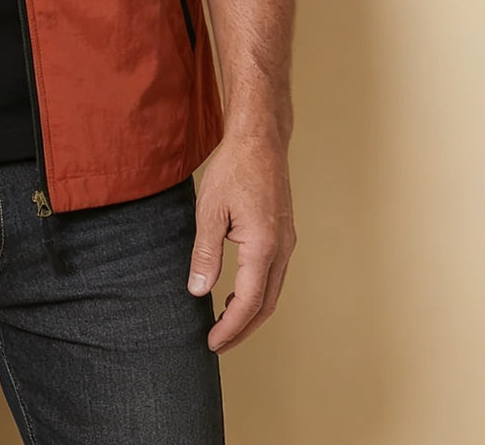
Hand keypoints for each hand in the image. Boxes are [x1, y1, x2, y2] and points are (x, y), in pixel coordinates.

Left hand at [187, 130, 295, 352]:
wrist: (259, 140)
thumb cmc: (234, 169)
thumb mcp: (210, 210)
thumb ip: (205, 253)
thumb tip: (198, 290)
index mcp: (263, 246)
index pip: (248, 303)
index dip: (230, 328)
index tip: (212, 343)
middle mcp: (281, 249)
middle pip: (265, 305)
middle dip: (243, 329)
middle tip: (218, 343)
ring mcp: (287, 242)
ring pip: (273, 292)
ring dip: (251, 313)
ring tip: (225, 323)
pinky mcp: (284, 234)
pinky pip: (274, 275)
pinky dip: (258, 293)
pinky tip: (238, 292)